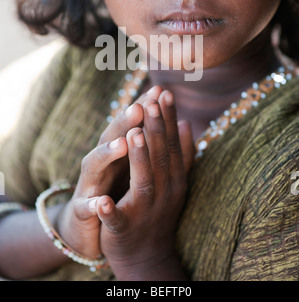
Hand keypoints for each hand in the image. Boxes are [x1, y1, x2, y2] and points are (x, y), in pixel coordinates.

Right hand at [57, 85, 164, 259]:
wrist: (88, 229)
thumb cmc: (117, 191)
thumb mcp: (135, 166)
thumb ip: (151, 142)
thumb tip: (179, 120)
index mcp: (118, 152)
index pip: (131, 125)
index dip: (144, 109)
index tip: (160, 91)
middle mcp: (102, 162)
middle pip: (111, 137)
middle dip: (124, 122)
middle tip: (140, 107)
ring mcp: (89, 184)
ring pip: (94, 164)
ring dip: (107, 153)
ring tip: (123, 143)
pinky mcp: (81, 210)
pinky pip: (85, 207)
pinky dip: (92, 205)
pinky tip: (101, 202)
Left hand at [95, 90, 193, 279]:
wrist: (147, 256)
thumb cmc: (159, 210)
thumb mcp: (174, 180)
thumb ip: (180, 153)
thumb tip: (188, 122)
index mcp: (173, 179)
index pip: (171, 144)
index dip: (168, 119)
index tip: (164, 93)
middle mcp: (164, 192)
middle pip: (160, 157)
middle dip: (155, 128)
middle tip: (151, 102)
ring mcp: (145, 212)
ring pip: (144, 182)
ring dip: (139, 159)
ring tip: (133, 134)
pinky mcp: (124, 230)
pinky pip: (117, 220)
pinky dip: (110, 211)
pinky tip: (102, 201)